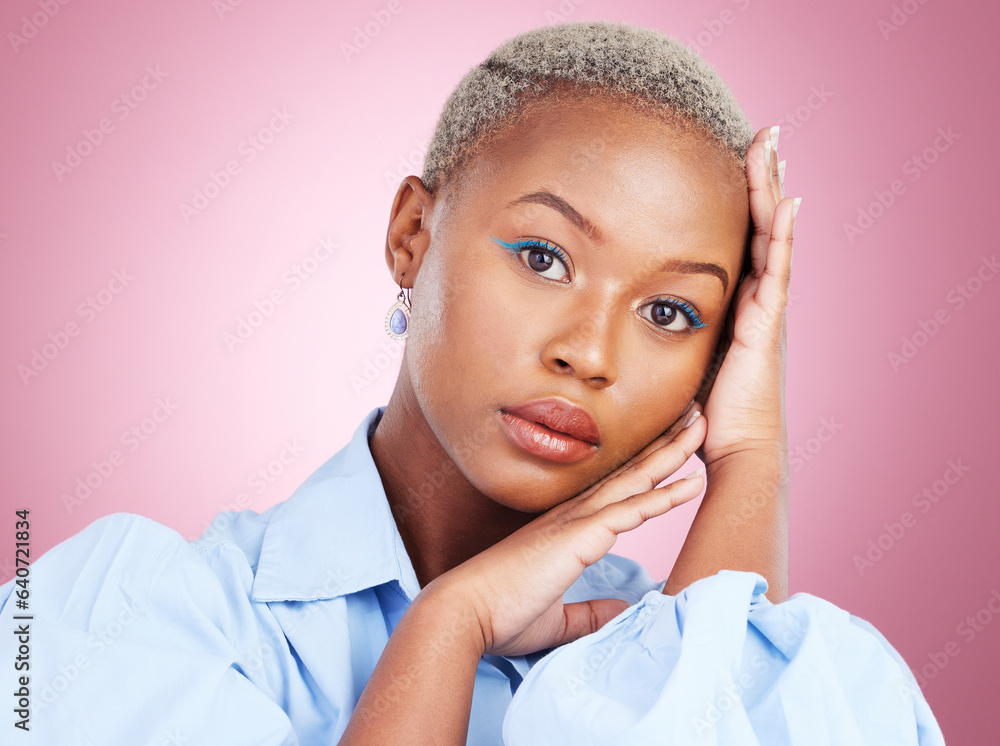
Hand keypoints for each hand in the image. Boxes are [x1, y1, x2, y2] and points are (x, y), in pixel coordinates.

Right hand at [421, 412, 707, 657]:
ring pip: (635, 480)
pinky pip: (630, 511)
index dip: (648, 467)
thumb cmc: (500, 613)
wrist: (464, 613)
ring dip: (672, 454)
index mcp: (567, 529)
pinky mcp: (578, 537)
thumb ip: (590, 611)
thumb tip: (622, 609)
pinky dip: (663, 496)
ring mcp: (576, 522)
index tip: (674, 446)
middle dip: (665, 443)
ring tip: (702, 427)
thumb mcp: (556, 618)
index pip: (617, 490)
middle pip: (630, 472)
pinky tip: (691, 481)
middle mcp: (573, 516)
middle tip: (695, 414)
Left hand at [694, 125, 799, 464]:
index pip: (742, 237)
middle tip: (764, 134)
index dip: (742, 199)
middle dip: (761, 178)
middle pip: (760, 223)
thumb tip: (625, 323)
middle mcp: (757, 298)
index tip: (738, 159)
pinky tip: (788, 200)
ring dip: (771, 189)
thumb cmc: (704, 412)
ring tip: (773, 144)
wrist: (734, 448)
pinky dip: (782, 234)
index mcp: (737, 302)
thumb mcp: (679, 359)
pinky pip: (776, 269)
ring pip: (771, 235)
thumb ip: (663, 333)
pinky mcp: (767, 324)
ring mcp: (766, 308)